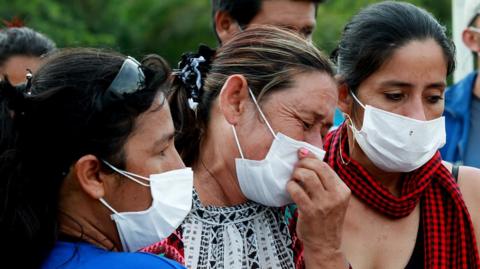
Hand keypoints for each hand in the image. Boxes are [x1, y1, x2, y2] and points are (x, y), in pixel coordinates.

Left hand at [286, 148, 350, 267]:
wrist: (325, 244)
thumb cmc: (326, 219)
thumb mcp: (333, 199)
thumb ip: (324, 181)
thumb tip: (307, 155)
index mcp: (343, 190)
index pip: (326, 167)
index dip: (311, 158)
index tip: (302, 154)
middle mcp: (335, 196)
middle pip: (317, 168)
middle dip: (303, 164)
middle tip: (296, 168)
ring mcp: (323, 204)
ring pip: (307, 177)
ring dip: (296, 174)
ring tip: (294, 178)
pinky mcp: (310, 211)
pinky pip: (296, 190)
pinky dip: (290, 186)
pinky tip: (290, 188)